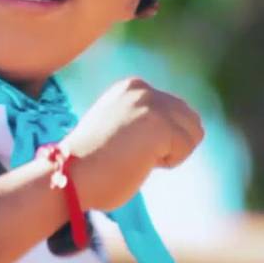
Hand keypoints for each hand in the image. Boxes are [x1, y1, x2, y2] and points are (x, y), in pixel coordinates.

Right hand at [63, 77, 204, 210]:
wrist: (70, 175)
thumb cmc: (91, 163)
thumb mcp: (118, 126)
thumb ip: (142, 120)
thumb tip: (174, 132)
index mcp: (131, 87)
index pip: (174, 109)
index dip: (160, 137)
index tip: (127, 145)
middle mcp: (143, 89)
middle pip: (189, 118)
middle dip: (171, 142)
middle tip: (136, 154)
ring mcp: (152, 104)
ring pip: (193, 132)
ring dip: (172, 152)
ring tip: (139, 157)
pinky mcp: (159, 124)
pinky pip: (186, 148)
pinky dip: (168, 163)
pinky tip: (140, 162)